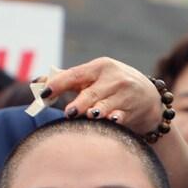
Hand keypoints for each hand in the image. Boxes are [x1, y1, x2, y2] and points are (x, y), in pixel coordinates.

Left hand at [45, 58, 165, 134]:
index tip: (44, 94)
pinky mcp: (133, 111)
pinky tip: (112, 120)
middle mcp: (113, 78)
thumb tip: (38, 83)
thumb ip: (68, 80)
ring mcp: (125, 95)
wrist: (149, 97)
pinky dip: (115, 119)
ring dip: (96, 112)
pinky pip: (121, 117)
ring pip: (105, 107)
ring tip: (89, 116)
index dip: (58, 84)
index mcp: (100, 67)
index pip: (75, 74)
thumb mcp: (95, 77)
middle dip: (80, 104)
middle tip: (68, 113)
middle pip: (91, 94)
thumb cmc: (113, 86)